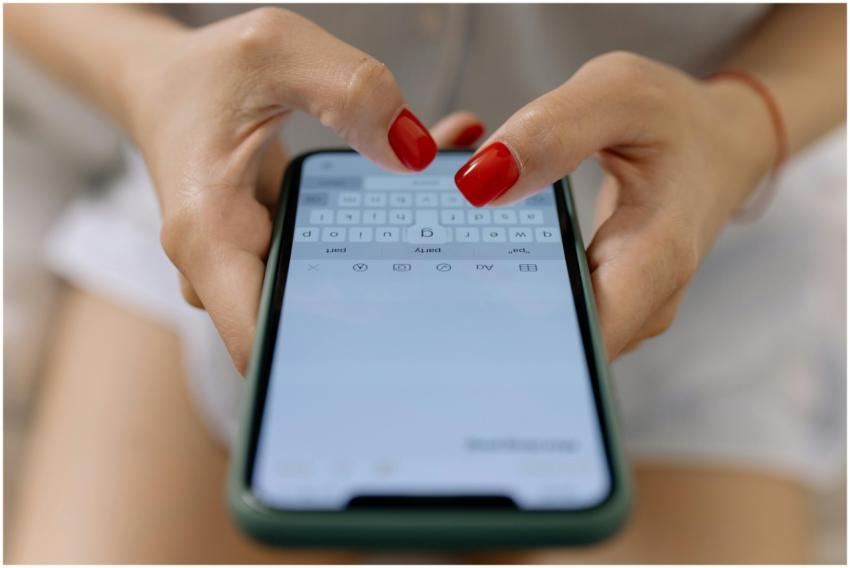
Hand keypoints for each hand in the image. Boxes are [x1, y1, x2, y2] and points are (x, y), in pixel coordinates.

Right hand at [119, 7, 483, 371]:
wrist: (165, 88)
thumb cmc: (205, 73)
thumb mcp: (275, 51)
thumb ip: (350, 92)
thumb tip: (417, 156)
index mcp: (208, 234)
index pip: (258, 344)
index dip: (322, 365)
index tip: (396, 355)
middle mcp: (223, 270)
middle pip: (306, 331)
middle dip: (380, 311)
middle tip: (454, 276)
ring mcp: (246, 271)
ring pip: (323, 301)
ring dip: (385, 269)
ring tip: (448, 224)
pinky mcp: (270, 259)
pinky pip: (325, 272)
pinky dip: (370, 246)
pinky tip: (421, 206)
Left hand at [454, 52, 775, 358]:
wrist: (716, 145)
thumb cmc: (673, 119)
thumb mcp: (618, 96)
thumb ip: (551, 133)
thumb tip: (476, 186)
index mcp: (653, 260)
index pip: (581, 342)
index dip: (513, 344)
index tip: (446, 316)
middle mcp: (640, 306)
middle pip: (552, 349)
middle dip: (481, 318)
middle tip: (420, 276)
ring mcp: (623, 313)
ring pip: (544, 335)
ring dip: (488, 300)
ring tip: (437, 256)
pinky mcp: (604, 304)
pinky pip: (548, 312)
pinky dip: (506, 285)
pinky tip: (470, 252)